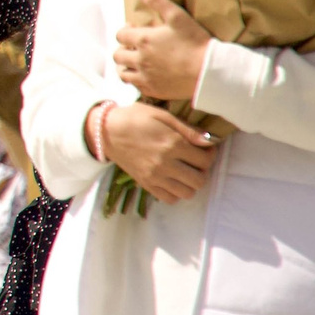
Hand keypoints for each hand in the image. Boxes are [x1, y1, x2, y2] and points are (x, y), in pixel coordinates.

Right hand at [101, 102, 216, 202]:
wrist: (105, 131)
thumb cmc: (134, 118)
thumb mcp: (162, 115)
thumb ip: (187, 129)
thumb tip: (209, 140)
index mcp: (172, 144)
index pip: (205, 159)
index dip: (210, 154)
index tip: (205, 149)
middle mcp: (165, 163)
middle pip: (199, 179)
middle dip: (202, 170)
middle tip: (196, 161)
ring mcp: (154, 176)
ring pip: (187, 192)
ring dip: (191, 183)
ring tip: (185, 171)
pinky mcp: (145, 184)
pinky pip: (170, 199)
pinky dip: (176, 192)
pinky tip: (173, 180)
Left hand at [114, 0, 211, 101]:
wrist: (209, 71)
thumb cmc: (195, 42)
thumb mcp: (177, 15)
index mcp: (142, 40)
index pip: (120, 35)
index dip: (126, 31)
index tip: (134, 29)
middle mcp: (139, 59)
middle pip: (117, 55)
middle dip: (123, 48)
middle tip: (134, 46)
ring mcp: (144, 77)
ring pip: (122, 73)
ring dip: (126, 66)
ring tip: (136, 61)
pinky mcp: (152, 91)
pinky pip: (135, 87)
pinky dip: (137, 80)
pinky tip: (146, 75)